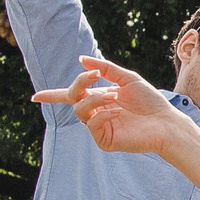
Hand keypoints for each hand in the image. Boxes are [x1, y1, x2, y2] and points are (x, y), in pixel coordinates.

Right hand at [34, 54, 191, 157]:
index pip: (71, 96)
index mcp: (100, 97)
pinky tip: (116, 113)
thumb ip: (105, 68)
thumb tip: (82, 60)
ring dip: (93, 99)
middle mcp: (96, 112)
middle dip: (79, 84)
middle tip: (93, 76)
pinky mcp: (105, 140)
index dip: (52, 96)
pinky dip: (101, 115)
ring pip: (80, 111)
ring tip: (114, 97)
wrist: (165, 121)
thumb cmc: (150, 101)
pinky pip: (92, 125)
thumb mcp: (127, 78)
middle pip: (72, 98)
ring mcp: (100, 127)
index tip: (34, 97)